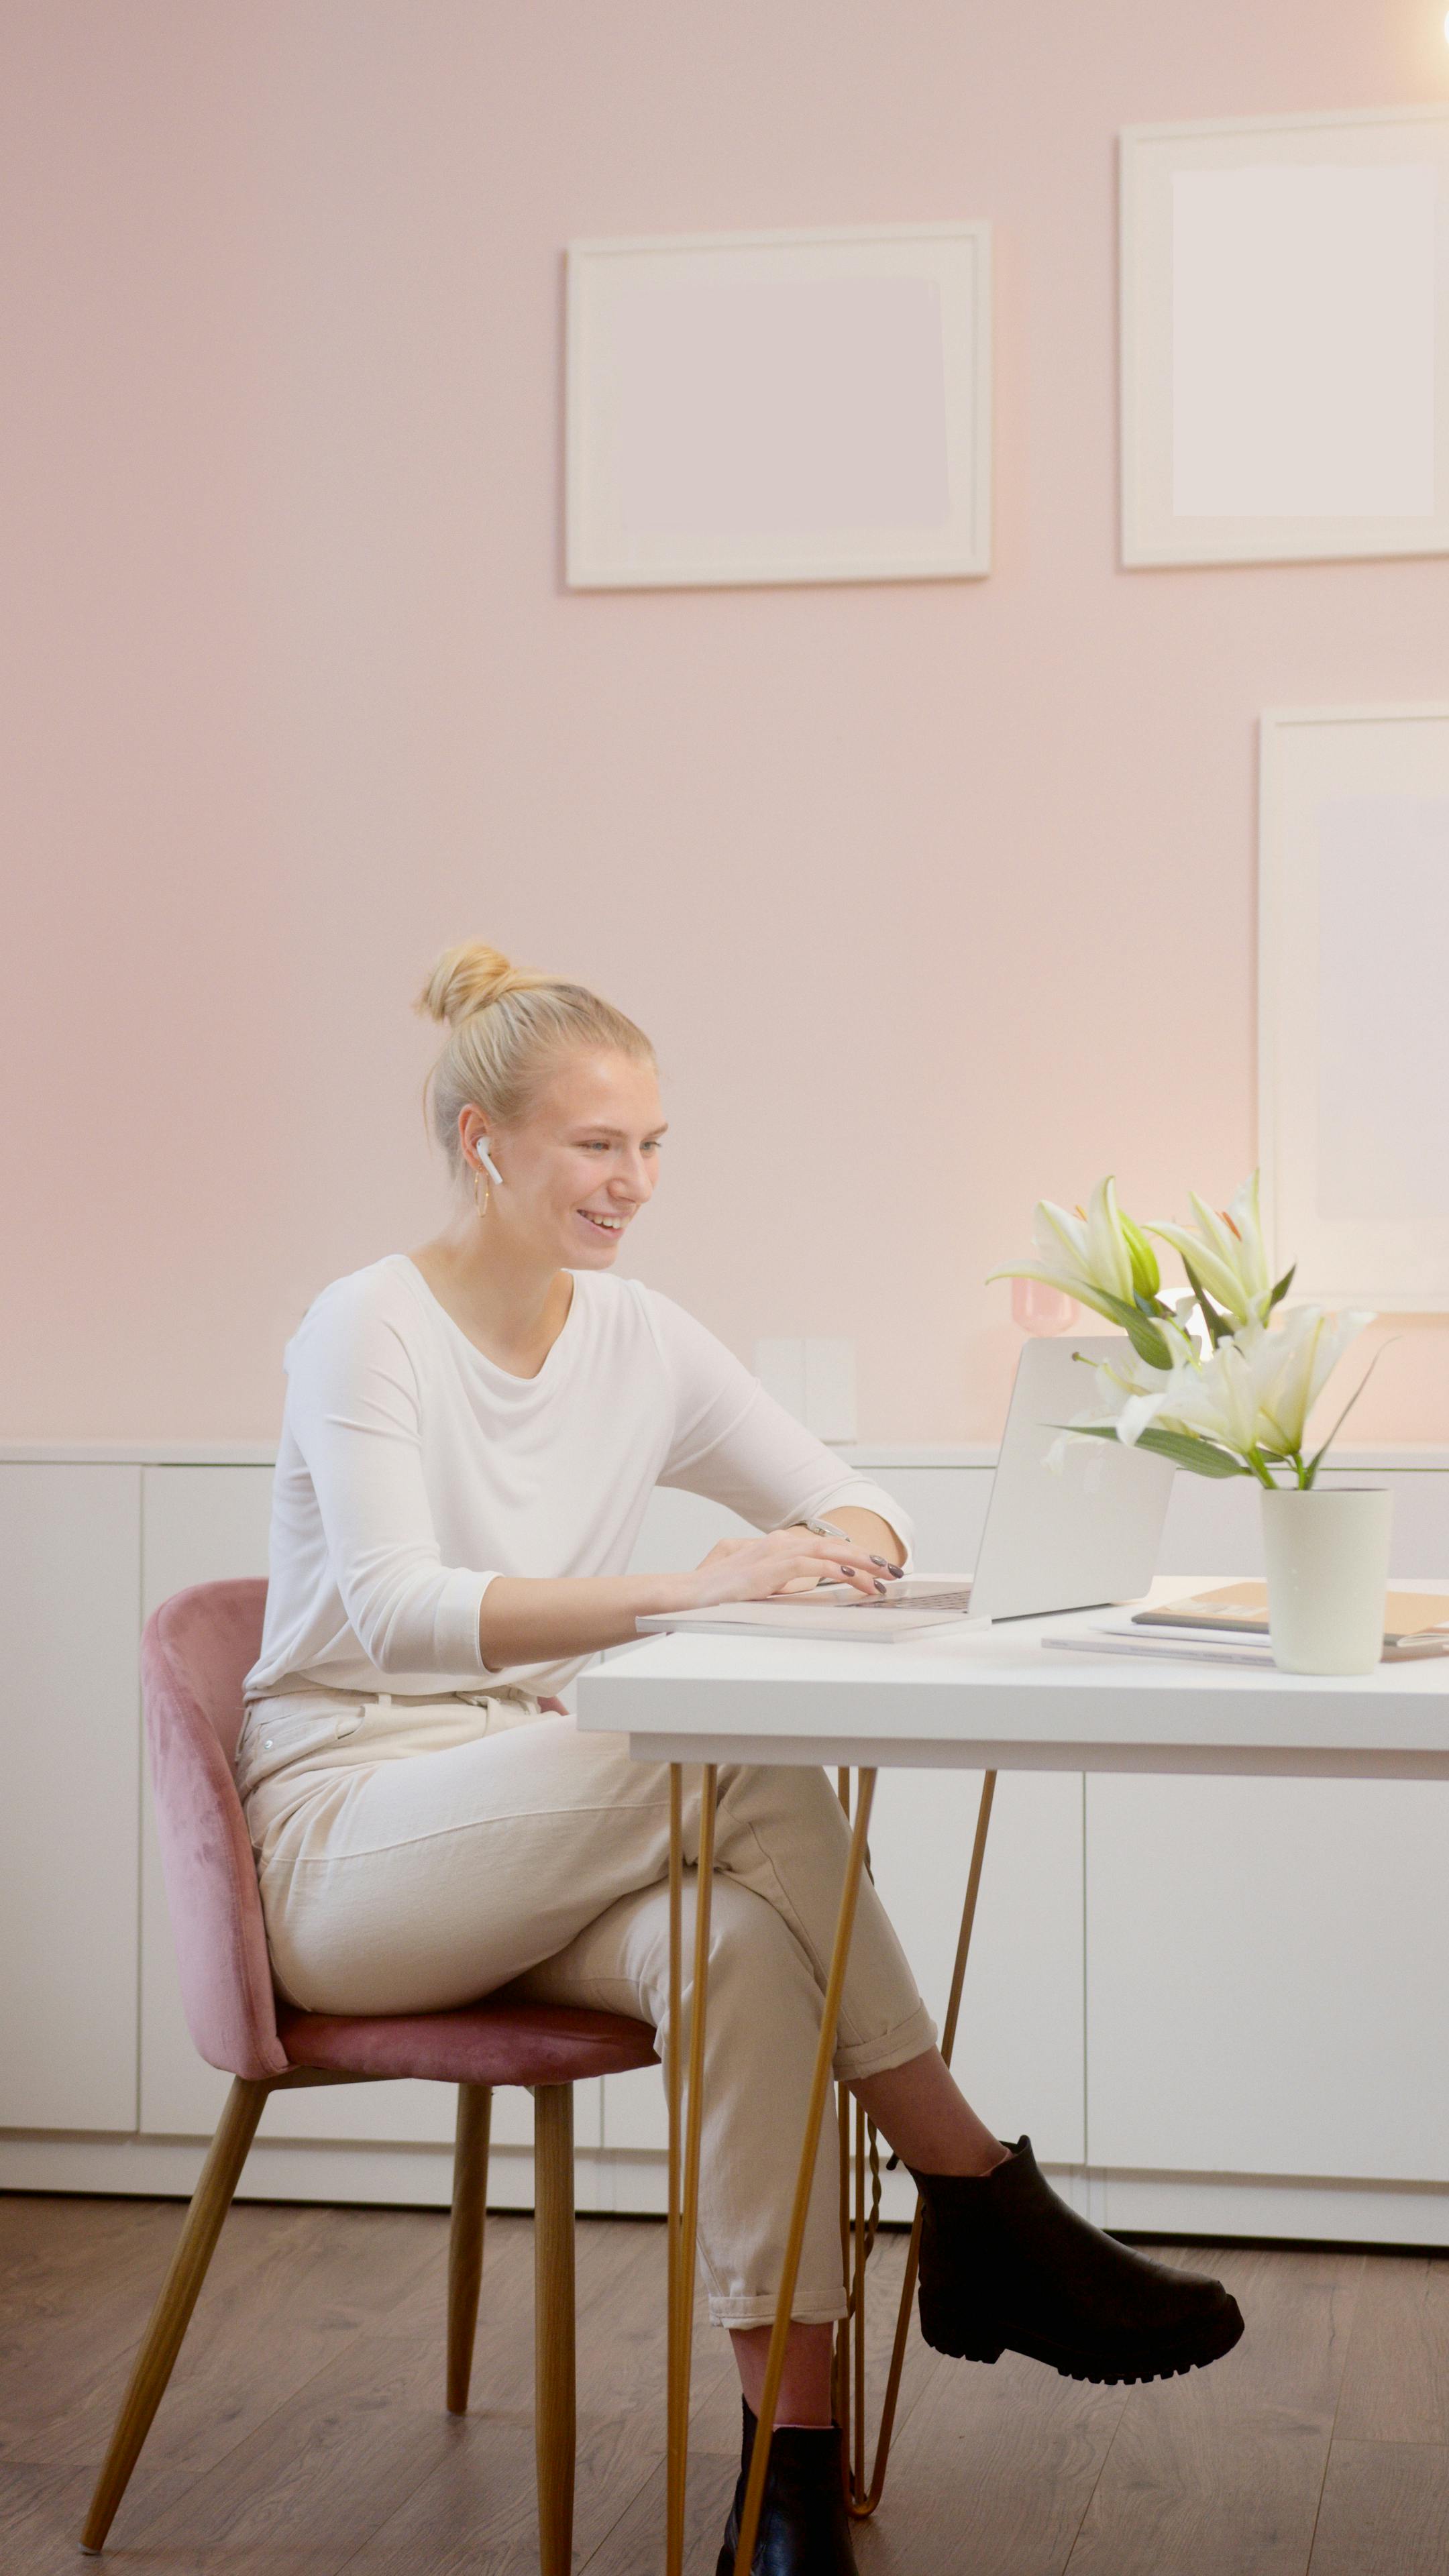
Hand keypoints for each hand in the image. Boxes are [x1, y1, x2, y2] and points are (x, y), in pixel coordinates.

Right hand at [687, 1528, 903, 1607]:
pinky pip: (809, 1564)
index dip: (850, 1556)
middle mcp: (775, 1544)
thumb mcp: (748, 1584)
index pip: (820, 1546)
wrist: (683, 1596)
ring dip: (858, 1563)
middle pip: (830, 1544)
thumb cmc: (710, 1594)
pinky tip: (852, 1577)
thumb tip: (793, 1587)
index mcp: (772, 1546)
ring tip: (883, 1576)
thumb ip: (772, 1582)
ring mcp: (771, 1553)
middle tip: (892, 1571)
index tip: (873, 1568)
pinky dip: (833, 1569)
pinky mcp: (767, 1569)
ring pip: (826, 1551)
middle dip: (865, 1557)